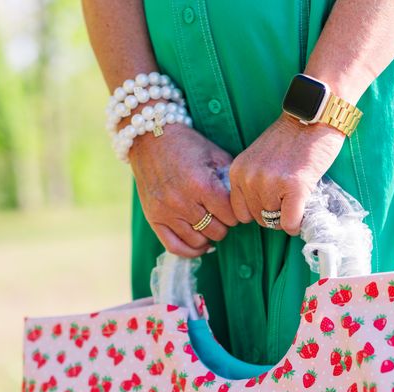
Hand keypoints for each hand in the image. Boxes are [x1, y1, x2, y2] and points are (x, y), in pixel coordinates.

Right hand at [129, 123, 238, 257]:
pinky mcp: (153, 218)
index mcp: (202, 185)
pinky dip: (190, 251)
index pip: (231, 217)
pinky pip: (175, 247)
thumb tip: (243, 204)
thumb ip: (230, 181)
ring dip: (208, 236)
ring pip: (198, 241)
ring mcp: (166, 211)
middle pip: (216, 232)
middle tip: (220, 215)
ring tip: (209, 226)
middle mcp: (183, 201)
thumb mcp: (215, 155)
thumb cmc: (187, 145)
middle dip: (223, 225)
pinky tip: (199, 245)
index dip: (236, 214)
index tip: (232, 208)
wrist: (150, 137)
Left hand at [229, 113, 345, 235]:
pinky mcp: (294, 187)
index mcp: (238, 172)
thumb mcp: (259, 160)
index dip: (260, 211)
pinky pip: (290, 223)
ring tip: (298, 194)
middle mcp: (250, 179)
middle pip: (259, 219)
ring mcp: (270, 183)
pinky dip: (298, 223)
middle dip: (276, 214)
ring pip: (275, 222)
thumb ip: (255, 183)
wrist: (313, 117)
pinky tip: (304, 208)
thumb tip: (263, 214)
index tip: (274, 201)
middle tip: (290, 197)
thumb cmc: (291, 138)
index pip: (241, 213)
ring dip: (289, 215)